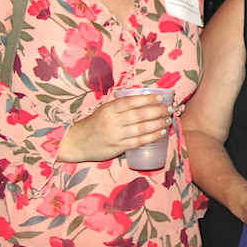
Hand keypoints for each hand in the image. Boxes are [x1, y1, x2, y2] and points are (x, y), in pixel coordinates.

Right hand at [56, 94, 171, 162]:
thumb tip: (145, 99)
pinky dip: (152, 137)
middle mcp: (113, 121)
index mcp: (109, 109)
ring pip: (141, 129)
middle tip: (169, 109)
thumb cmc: (94, 123)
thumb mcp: (104, 109)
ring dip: (158, 124)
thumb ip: (121, 106)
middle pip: (139, 115)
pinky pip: (138, 142)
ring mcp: (116, 136)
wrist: (78, 142)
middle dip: (157, 112)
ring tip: (168, 120)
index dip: (147, 99)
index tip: (160, 98)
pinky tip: (161, 133)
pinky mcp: (118, 148)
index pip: (131, 102)